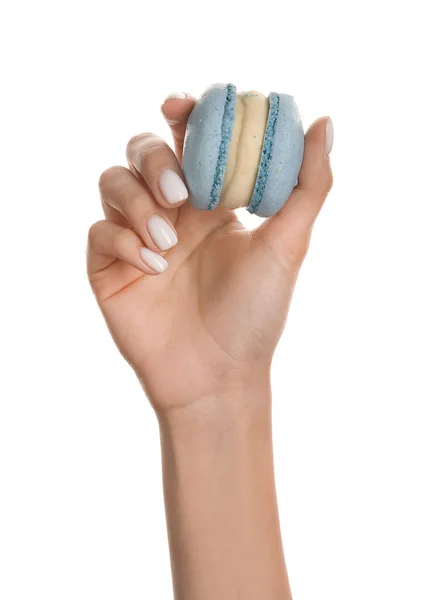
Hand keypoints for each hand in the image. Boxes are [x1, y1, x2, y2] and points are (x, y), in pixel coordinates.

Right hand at [87, 95, 332, 413]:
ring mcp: (136, 239)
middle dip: (154, 160)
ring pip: (112, 182)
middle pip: (141, 151)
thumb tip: (323, 122)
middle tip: (180, 193)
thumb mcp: (288, 245)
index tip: (181, 105)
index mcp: (210, 203)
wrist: (217, 376)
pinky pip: (98, 232)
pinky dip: (121, 241)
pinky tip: (151, 268)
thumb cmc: (256, 314)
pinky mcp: (108, 267)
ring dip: (137, 202)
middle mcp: (171, 214)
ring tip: (167, 242)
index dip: (181, 115)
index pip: (187, 140)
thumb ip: (308, 184)